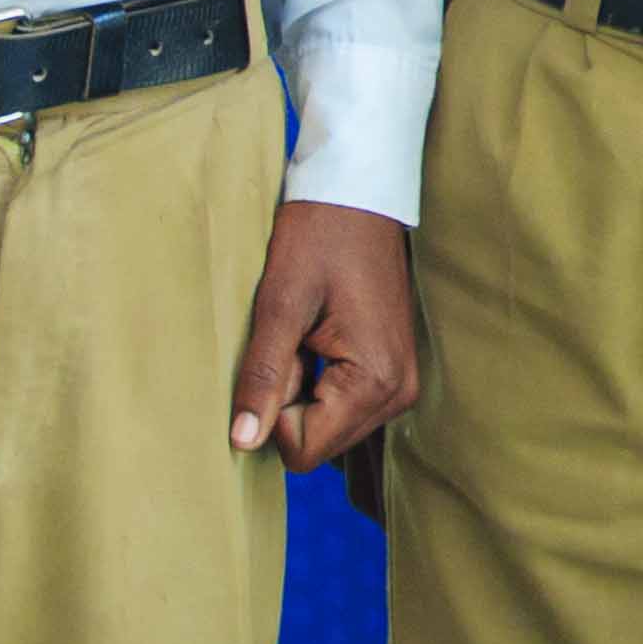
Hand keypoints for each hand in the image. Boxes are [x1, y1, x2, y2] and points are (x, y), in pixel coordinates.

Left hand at [229, 202, 418, 474]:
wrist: (360, 194)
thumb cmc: (319, 237)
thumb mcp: (280, 304)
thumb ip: (263, 377)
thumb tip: (243, 442)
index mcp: (376, 381)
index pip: (304, 449)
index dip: (273, 410)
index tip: (281, 352)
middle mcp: (398, 393)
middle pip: (318, 443)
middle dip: (290, 401)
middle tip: (293, 340)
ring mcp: (400, 384)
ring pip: (328, 426)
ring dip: (303, 390)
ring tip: (308, 334)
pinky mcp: (392, 372)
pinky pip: (342, 406)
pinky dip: (319, 381)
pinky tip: (320, 337)